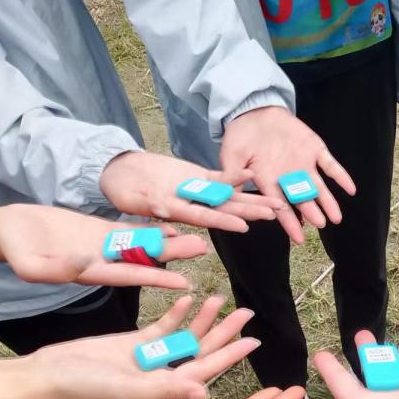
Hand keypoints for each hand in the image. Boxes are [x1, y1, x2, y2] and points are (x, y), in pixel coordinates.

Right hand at [0, 203, 205, 289]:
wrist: (8, 229)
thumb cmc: (15, 250)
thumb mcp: (30, 265)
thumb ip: (55, 269)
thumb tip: (83, 265)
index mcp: (90, 273)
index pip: (130, 276)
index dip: (156, 278)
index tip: (183, 282)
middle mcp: (104, 262)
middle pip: (145, 260)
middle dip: (173, 256)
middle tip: (203, 249)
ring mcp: (104, 247)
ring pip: (143, 244)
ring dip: (170, 242)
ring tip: (199, 238)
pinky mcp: (101, 231)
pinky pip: (132, 230)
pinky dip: (151, 227)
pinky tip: (174, 223)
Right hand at [32, 295, 259, 398]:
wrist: (51, 374)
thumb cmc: (85, 387)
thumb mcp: (127, 389)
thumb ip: (164, 390)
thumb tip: (204, 392)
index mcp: (166, 389)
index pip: (206, 370)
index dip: (230, 355)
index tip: (253, 341)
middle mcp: (163, 374)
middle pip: (202, 351)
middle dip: (225, 333)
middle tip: (248, 312)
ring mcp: (151, 358)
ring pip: (185, 337)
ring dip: (203, 320)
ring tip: (222, 299)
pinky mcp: (135, 343)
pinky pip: (163, 328)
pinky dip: (177, 315)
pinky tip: (191, 298)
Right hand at [99, 151, 284, 232]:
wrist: (121, 172)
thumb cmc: (123, 190)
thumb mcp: (134, 200)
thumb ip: (152, 206)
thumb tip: (165, 211)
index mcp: (177, 211)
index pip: (205, 218)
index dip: (223, 221)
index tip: (244, 226)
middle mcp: (193, 203)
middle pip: (225, 208)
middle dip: (250, 210)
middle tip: (277, 213)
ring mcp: (197, 190)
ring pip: (228, 196)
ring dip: (251, 198)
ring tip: (276, 203)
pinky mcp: (198, 178)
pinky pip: (220, 178)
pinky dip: (235, 176)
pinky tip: (253, 175)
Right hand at [220, 106, 355, 243]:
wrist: (254, 112)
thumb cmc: (240, 137)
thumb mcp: (231, 155)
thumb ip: (231, 175)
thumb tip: (226, 194)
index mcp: (269, 183)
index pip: (281, 207)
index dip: (290, 223)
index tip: (299, 239)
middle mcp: (288, 178)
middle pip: (302, 199)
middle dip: (311, 211)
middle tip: (320, 224)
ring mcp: (303, 164)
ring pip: (318, 187)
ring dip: (328, 201)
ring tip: (336, 217)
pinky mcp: (315, 150)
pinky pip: (331, 166)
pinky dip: (341, 177)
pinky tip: (350, 189)